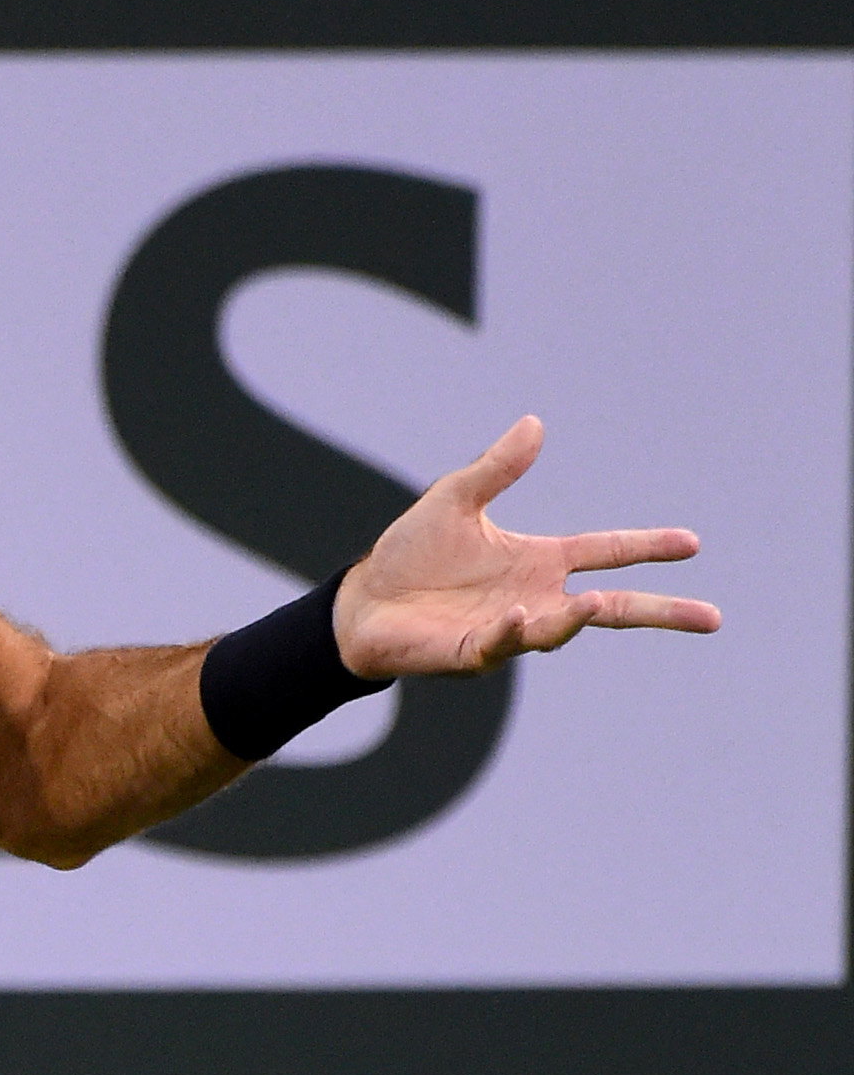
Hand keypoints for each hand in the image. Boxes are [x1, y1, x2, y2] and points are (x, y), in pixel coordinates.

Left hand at [334, 415, 721, 678]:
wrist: (363, 603)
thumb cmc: (411, 555)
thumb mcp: (455, 500)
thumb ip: (496, 468)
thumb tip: (534, 423)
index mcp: (538, 560)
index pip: (605, 551)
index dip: (645, 547)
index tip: (692, 544)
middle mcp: (536, 596)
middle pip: (612, 606)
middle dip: (660, 612)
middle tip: (711, 618)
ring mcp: (510, 628)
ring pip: (561, 627)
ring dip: (578, 617)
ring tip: (597, 605)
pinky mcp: (476, 651)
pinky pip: (504, 642)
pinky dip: (517, 630)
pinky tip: (523, 614)